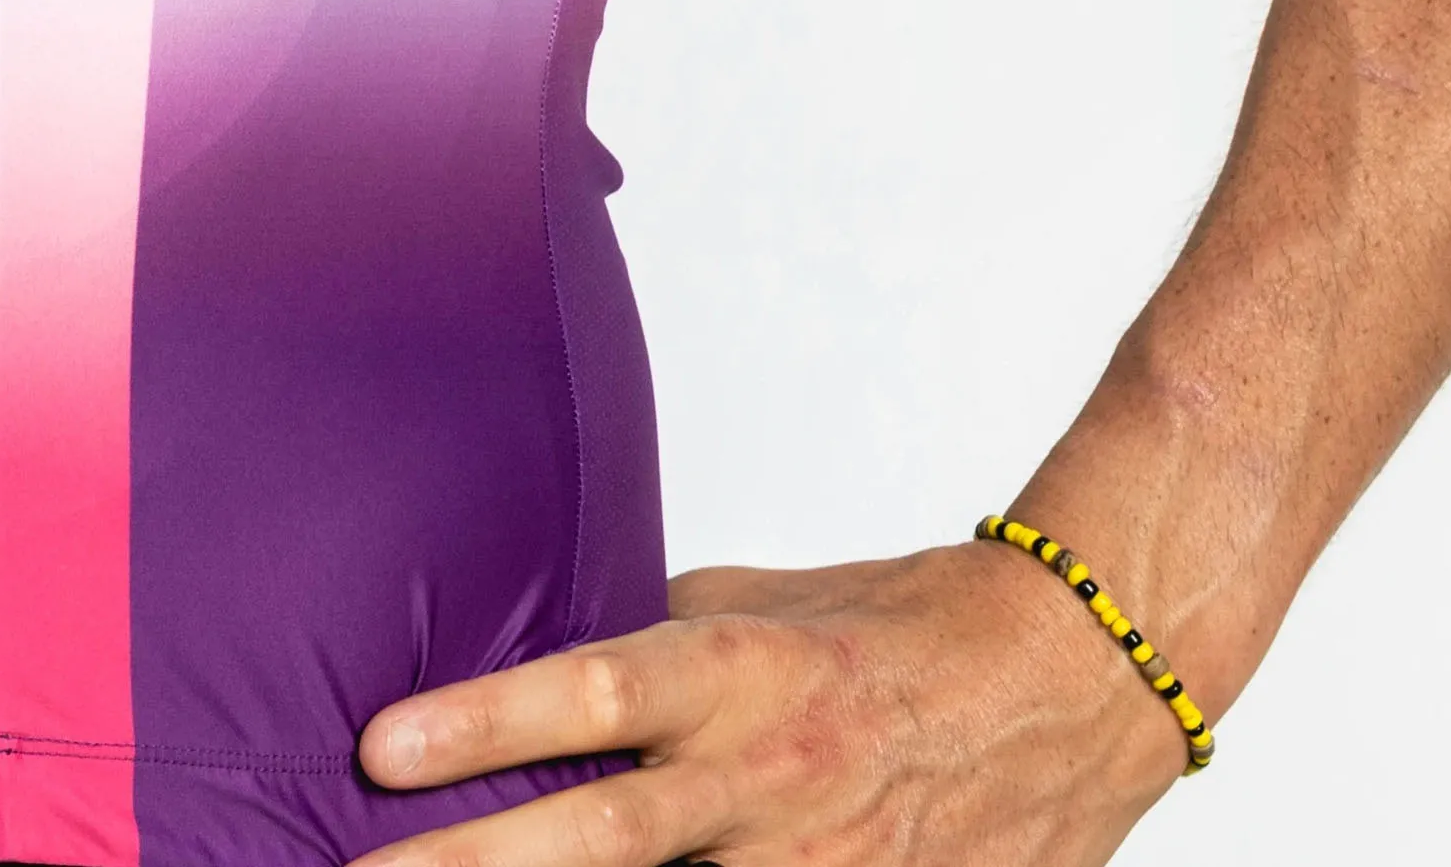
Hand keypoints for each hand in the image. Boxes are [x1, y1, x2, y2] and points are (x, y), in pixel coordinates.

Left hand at [355, 544, 1192, 866]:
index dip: (487, 723)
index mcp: (740, 675)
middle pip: (602, 843)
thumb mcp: (758, 607)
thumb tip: (536, 652)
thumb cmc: (895, 627)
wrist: (1071, 682)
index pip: (594, 691)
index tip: (380, 752)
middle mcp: (771, 783)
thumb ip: (650, 639)